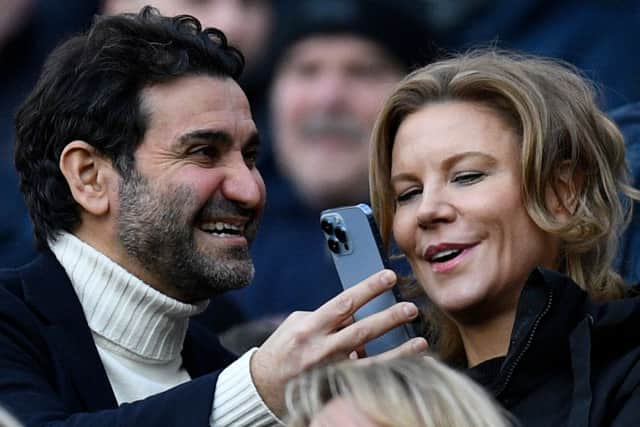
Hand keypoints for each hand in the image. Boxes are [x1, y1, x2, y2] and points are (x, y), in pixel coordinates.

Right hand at [250, 269, 427, 416]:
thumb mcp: (297, 324)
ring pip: (370, 361)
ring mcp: (330, 371)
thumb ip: (326, 317)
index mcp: (310, 327)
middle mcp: (320, 349)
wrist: (263, 387)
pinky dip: (387, 372)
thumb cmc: (282, 350)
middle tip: (411, 308)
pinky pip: (366, 379)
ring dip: (399, 351)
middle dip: (389, 318)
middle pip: (362, 331)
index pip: (344, 302)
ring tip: (420, 342)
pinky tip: (406, 366)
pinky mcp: (335, 388)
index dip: (369, 288)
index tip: (389, 277)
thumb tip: (355, 312)